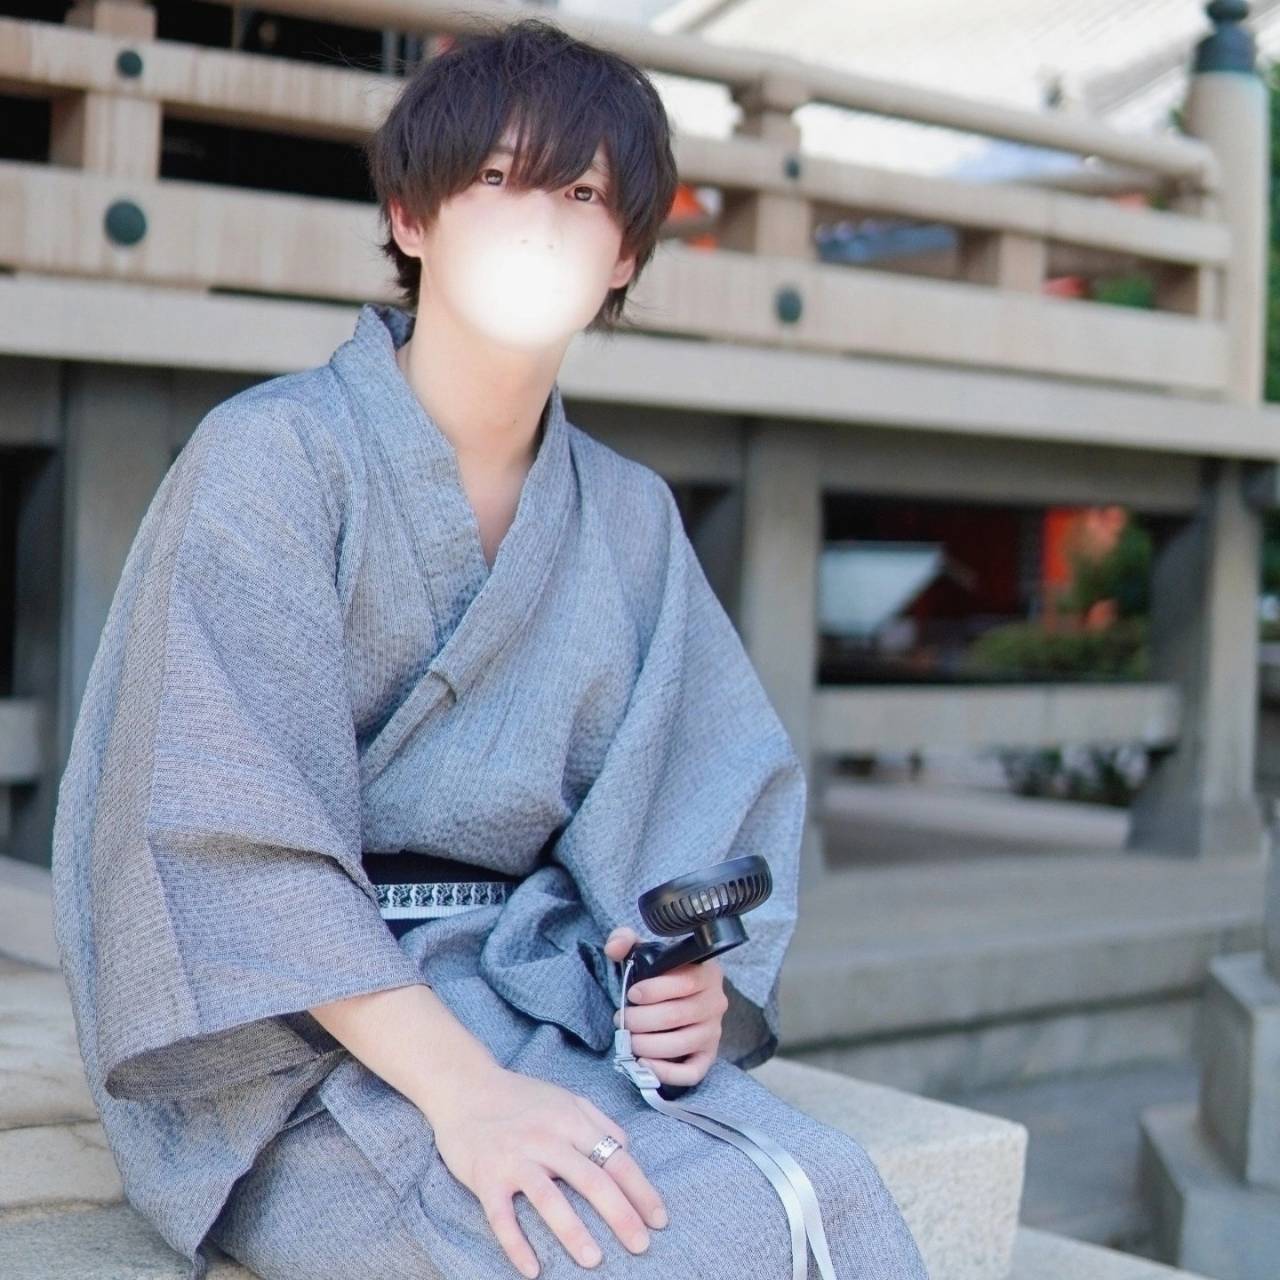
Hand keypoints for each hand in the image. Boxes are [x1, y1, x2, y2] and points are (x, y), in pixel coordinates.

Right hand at [429, 1061, 668, 1277]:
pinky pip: (502, 1216)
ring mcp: (515, 1157)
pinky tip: (533, 1270)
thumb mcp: (566, 1099)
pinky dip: (516, 1244)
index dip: (641, 1190)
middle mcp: (546, 1138)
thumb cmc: (520, 1097)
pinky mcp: (486, 1176)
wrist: (464, 1086)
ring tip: (594, 1260)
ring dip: (573, 1231)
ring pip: (548, 1198)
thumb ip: (599, 1122)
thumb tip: (627, 1149)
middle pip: (590, 1179)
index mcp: (571, 1120)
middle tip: (641, 1245)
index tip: (659, 1219)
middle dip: (620, 1215)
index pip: (615, 1158)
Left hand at [603, 926, 728, 1088]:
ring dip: (646, 1045)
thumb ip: (625, 940)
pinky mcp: (707, 1057)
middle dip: (640, 1020)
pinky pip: (691, 1073)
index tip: (632, 994)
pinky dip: (665, 1072)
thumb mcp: (645, 951)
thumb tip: (614, 949)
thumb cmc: (660, 975)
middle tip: (621, 1019)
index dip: (653, 990)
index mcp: (706, 972)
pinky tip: (643, 1062)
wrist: (677, 997)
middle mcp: (716, 1002)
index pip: (685, 982)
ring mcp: (713, 1032)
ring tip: (628, 1039)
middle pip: (677, 1015)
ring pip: (681, 1044)